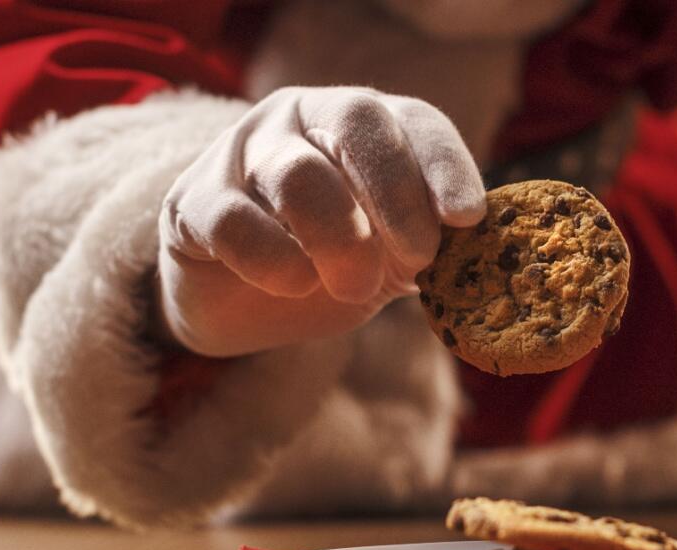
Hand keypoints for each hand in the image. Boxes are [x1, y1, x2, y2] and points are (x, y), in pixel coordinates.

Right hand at [157, 86, 484, 355]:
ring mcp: (244, 153)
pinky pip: (232, 221)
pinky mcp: (193, 203)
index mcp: (365, 124)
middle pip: (357, 121)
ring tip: (358, 287)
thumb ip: (433, 246)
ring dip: (339, 237)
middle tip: (419, 257)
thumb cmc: (332, 266)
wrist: (243, 303)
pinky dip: (273, 260)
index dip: (446, 165)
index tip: (469, 218)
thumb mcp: (394, 255)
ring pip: (297, 173)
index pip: (416, 121)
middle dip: (397, 192)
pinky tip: (295, 285)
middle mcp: (304, 118)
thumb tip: (483, 256)